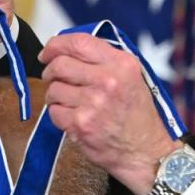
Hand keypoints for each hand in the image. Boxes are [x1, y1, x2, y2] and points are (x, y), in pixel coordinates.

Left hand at [39, 33, 177, 194]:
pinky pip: (54, 112)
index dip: (56, 45)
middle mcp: (108, 80)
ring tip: (69, 103)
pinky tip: (73, 118)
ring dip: (55, 96)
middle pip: (59, 64)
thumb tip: (69, 51)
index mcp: (122, 64)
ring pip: (54, 89)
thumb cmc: (139, 118)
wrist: (146, 153)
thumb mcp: (133, 79)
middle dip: (50, 71)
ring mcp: (94, 103)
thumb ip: (106, 61)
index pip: (78, 42)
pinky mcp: (81, 124)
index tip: (48, 53)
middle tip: (53, 79)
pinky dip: (59, 115)